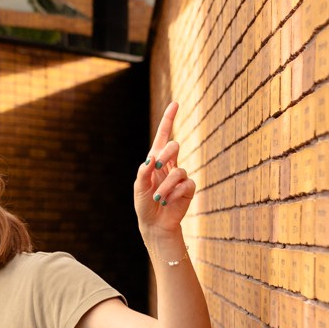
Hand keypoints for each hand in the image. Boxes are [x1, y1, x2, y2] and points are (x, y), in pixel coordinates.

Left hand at [136, 100, 196, 234]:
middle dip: (166, 153)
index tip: (175, 103)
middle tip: (155, 166)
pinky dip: (174, 193)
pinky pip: (185, 184)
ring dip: (165, 186)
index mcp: (155, 160)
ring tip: (158, 198)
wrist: (154, 223)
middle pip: (174, 146)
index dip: (169, 120)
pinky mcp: (189, 188)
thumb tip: (150, 158)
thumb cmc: (144, 204)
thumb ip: (143, 172)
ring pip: (177, 170)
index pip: (163, 136)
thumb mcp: (139, 187)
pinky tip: (168, 201)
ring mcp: (180, 176)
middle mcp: (169, 165)